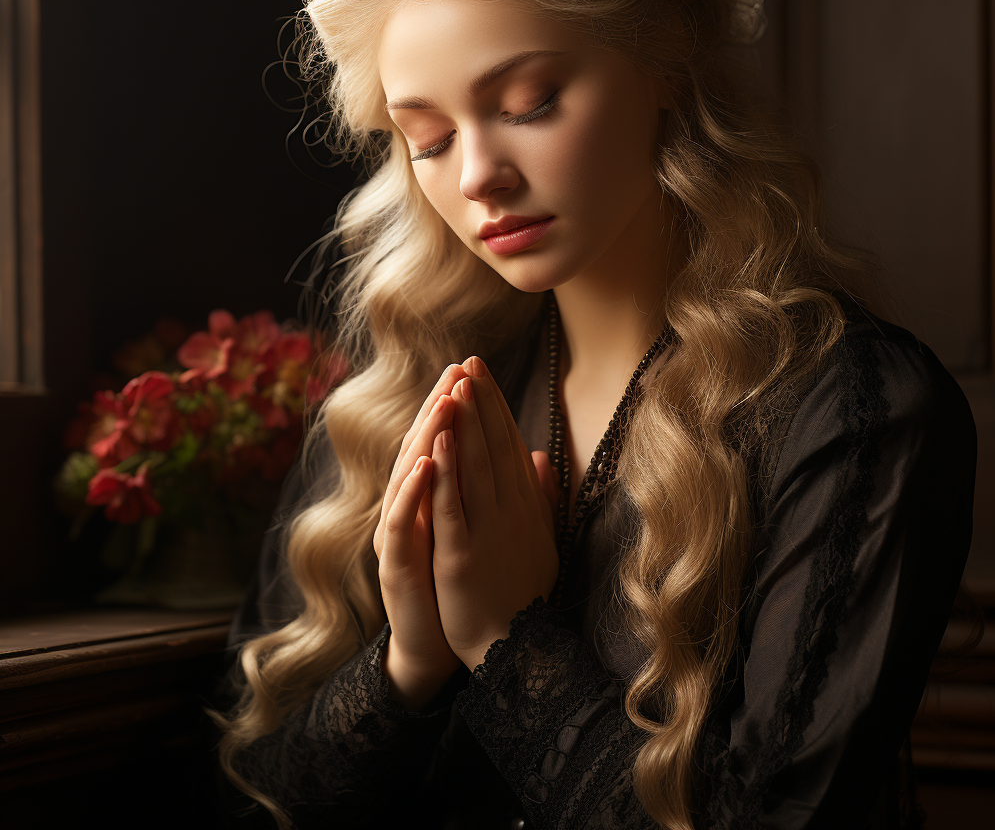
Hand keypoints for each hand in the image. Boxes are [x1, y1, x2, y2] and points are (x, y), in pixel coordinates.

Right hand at [373, 363, 468, 697]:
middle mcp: (411, 509)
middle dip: (442, 407)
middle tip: (459, 370)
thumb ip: (495, 491)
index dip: (459, 406)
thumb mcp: (481, 531)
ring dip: (427, 436)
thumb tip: (527, 455)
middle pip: (422, 447)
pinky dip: (413, 490)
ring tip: (447, 401)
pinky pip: (400, 521)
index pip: (443, 441)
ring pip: (408, 475)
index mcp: (433, 500)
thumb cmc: (464, 587)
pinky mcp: (395, 562)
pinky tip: (428, 463)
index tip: (476, 370)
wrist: (442, 645)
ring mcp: (399, 535)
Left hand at [430, 355, 560, 671]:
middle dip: (480, 401)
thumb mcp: (541, 538)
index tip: (482, 372)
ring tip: (456, 383)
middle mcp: (510, 511)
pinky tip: (439, 438)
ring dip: (465, 422)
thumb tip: (539, 454)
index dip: (495, 406)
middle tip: (469, 361)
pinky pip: (453, 505)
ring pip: (475, 466)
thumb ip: (540, 495)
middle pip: (493, 446)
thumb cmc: (524, 592)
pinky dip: (445, 470)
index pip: (508, 444)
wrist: (516, 648)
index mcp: (524, 505)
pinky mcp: (462, 554)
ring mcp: (487, 531)